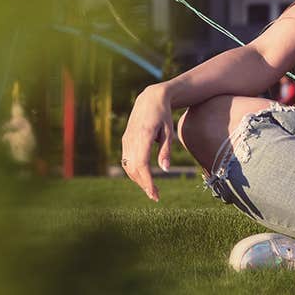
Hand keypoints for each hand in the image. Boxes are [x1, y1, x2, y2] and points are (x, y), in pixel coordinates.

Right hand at [120, 83, 174, 201]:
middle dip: (143, 184)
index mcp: (143, 136)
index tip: (154, 194)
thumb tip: (165, 169)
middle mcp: (131, 139)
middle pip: (133, 169)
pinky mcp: (125, 140)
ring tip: (151, 189)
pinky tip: (144, 177)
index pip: (142, 165)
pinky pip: (127, 160)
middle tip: (156, 196)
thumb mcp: (169, 131)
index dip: (147, 182)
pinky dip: (134, 171)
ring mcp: (126, 140)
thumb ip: (166, 151)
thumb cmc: (163, 115)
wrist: (150, 99)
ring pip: (128, 166)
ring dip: (138, 180)